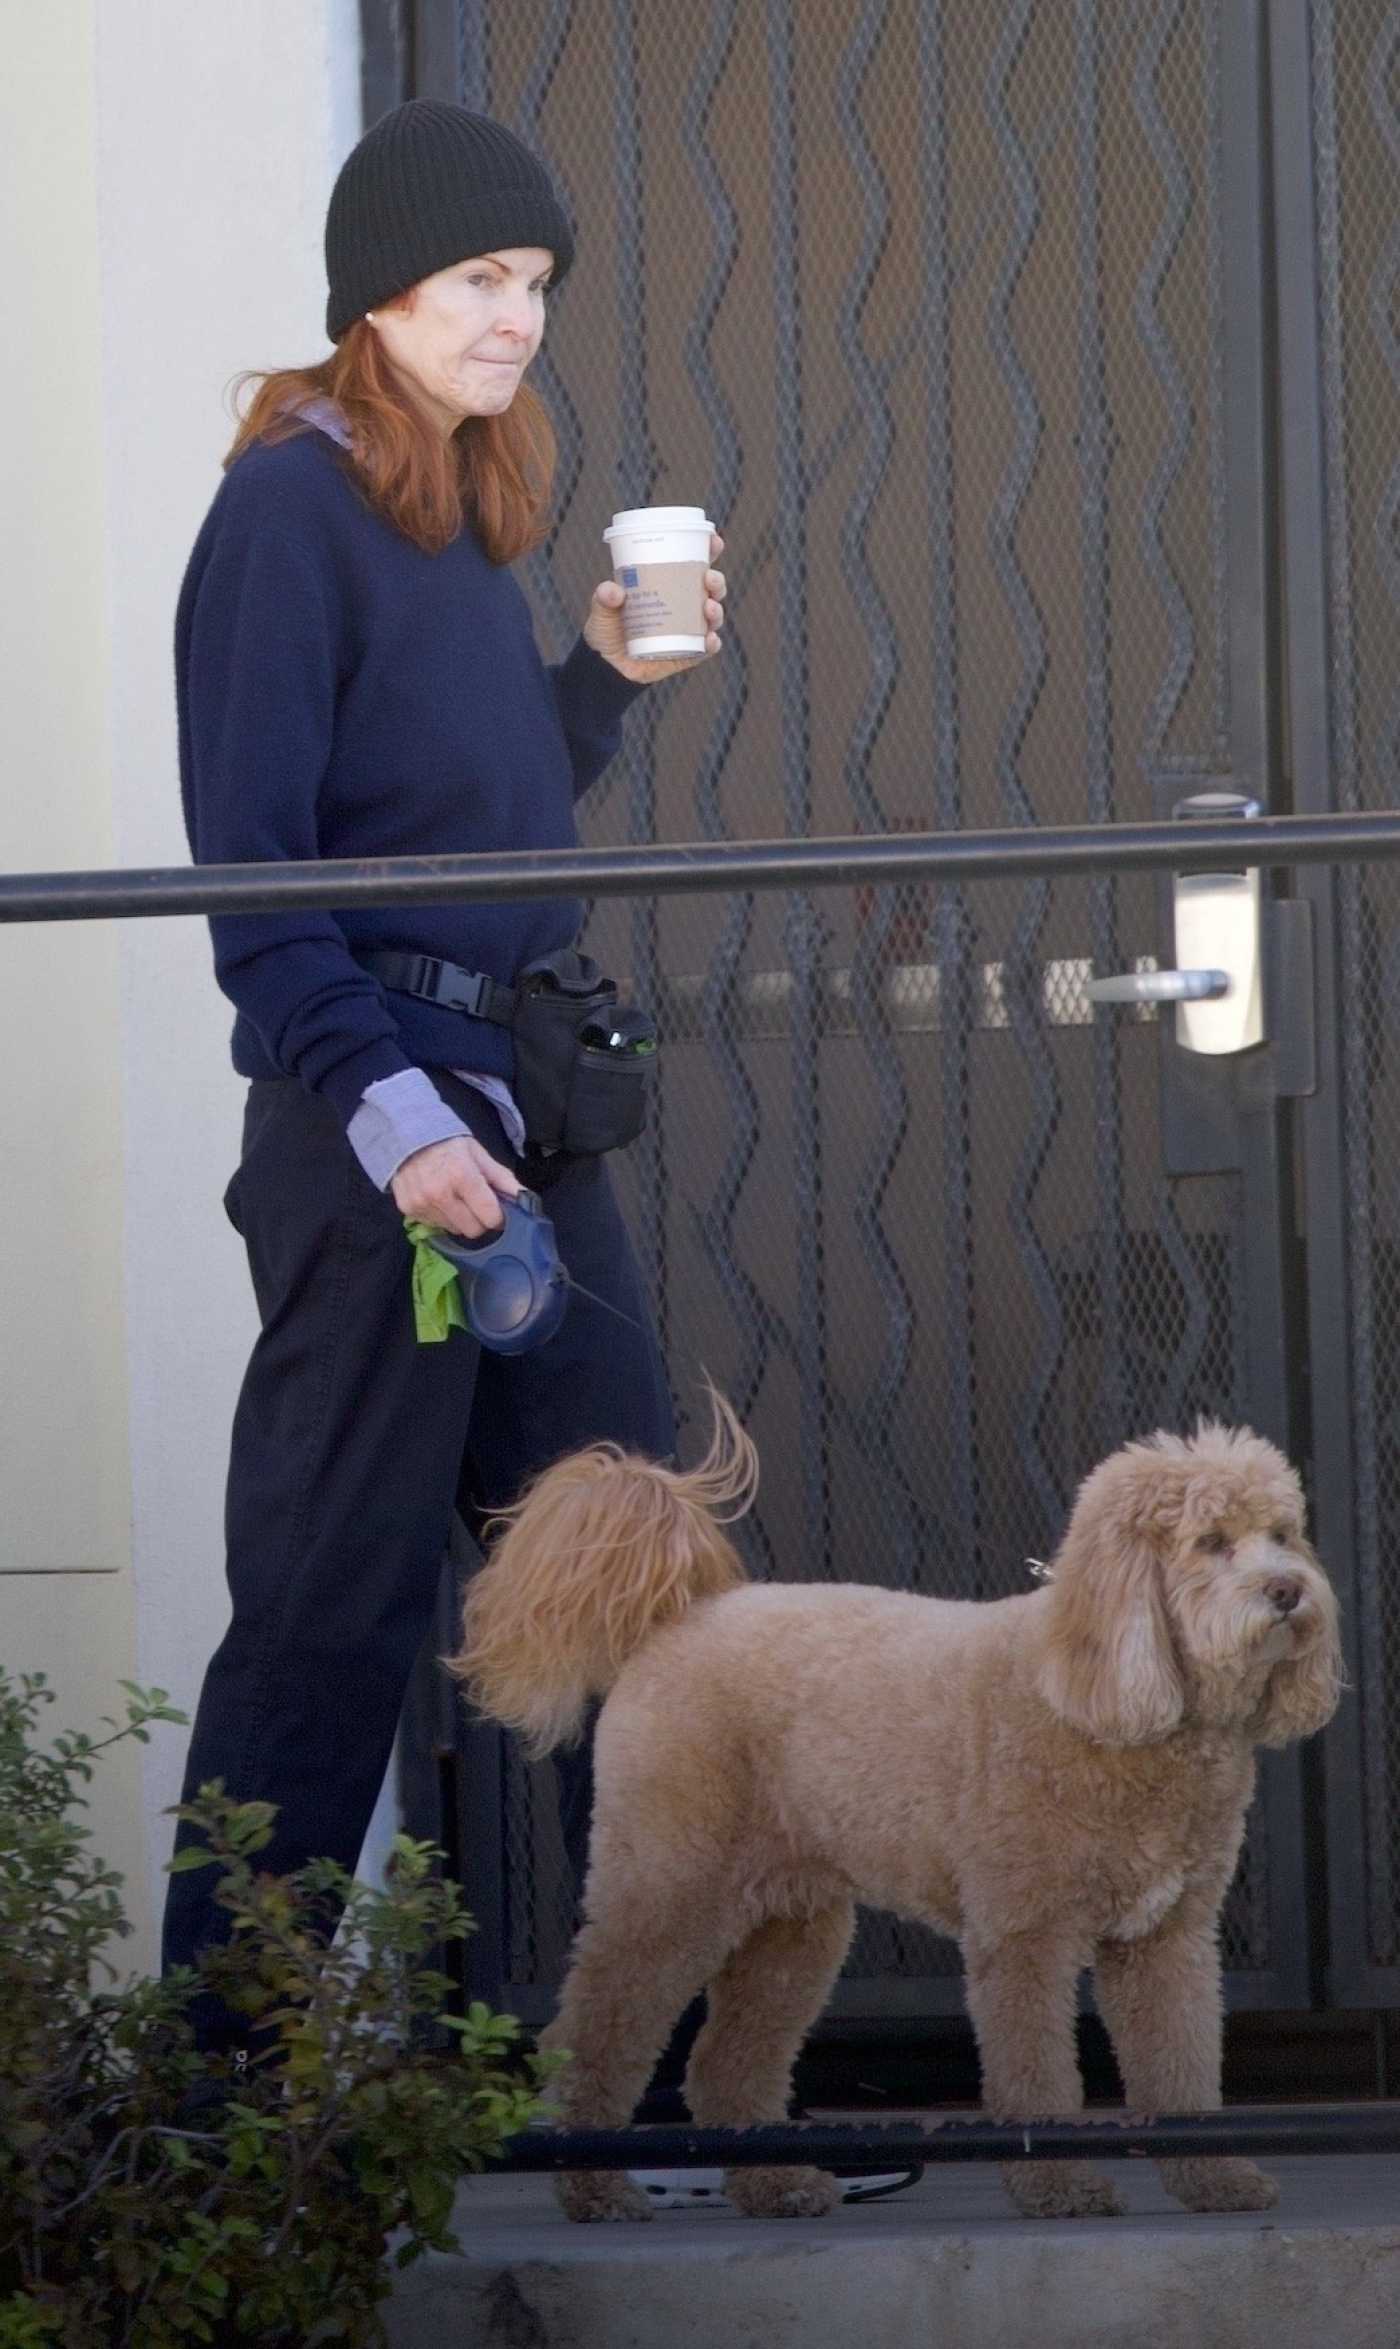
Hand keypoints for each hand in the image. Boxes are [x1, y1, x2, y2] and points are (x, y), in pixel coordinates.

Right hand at [390, 1134, 518, 1238]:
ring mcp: (422, 1203)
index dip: (497, 1216)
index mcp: (463, 1176)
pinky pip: (434, 1226)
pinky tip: (437, 1198)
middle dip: (479, 1220)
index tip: (495, 1209)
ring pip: (453, 1230)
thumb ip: (502, 1178)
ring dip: (458, 1219)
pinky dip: (440, 1216)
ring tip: (453, 1197)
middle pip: (473, 1230)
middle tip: (475, 1204)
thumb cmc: (448, 1144)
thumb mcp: (478, 1154)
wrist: (406, 1134)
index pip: (490, 1217)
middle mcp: (440, 1194)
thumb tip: (525, 1198)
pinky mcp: (408, 1209)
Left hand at [584, 531, 726, 683]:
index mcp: (667, 586)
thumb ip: (603, 598)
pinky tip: (710, 639)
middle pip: (709, 589)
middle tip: (709, 578)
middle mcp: (682, 606)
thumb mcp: (601, 610)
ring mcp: (687, 630)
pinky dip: (712, 644)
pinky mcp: (688, 654)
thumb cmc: (606, 632)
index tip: (714, 542)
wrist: (606, 668)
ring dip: (717, 610)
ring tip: (709, 607)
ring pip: (713, 617)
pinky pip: (706, 649)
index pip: (692, 565)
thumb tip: (613, 590)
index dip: (708, 552)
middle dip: (716, 581)